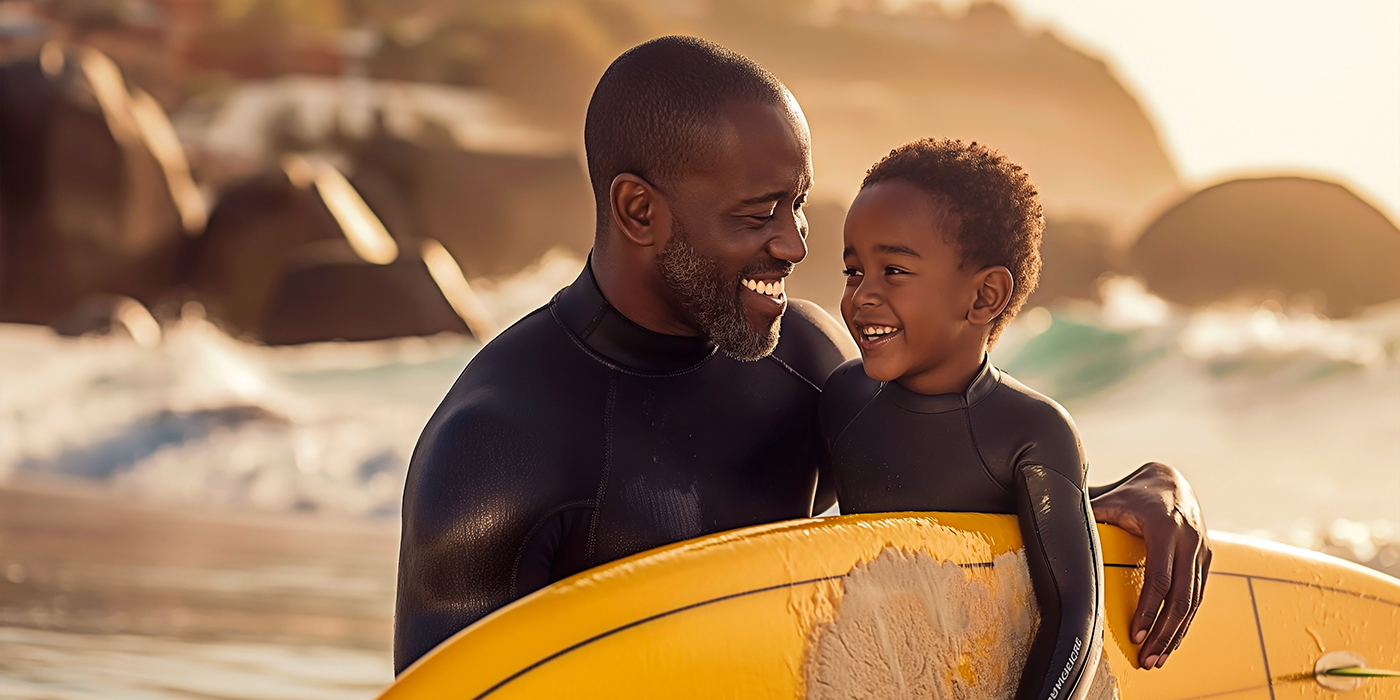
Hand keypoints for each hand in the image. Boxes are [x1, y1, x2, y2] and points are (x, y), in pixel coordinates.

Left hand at [1090, 462, 1211, 669]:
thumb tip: (1054, 530)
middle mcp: (1189, 541)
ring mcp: (1203, 551)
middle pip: (1180, 598)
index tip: (1134, 635)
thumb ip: (1089, 517)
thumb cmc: (1136, 493)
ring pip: (1193, 603)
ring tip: (1157, 659)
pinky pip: (1197, 597)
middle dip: (1164, 633)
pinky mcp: (1207, 560)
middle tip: (1147, 660)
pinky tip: (1171, 641)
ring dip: (1176, 634)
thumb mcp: (1112, 499)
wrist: (1172, 480)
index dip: (1148, 610)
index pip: (1159, 578)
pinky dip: (1185, 622)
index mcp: (1165, 527)